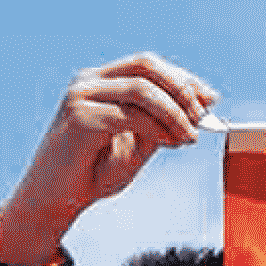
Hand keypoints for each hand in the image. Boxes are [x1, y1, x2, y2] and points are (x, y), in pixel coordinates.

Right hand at [0, 51, 214, 265]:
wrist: (55, 201)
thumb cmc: (91, 173)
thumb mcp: (137, 144)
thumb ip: (161, 124)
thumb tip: (197, 108)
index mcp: (101, 81)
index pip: (148, 65)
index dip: (183, 78)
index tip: (210, 98)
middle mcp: (89, 81)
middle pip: (146, 65)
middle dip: (182, 88)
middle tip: (202, 116)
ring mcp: (81, 96)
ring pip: (142, 88)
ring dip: (174, 112)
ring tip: (189, 136)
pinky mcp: (79, 117)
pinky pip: (130, 114)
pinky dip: (158, 127)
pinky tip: (170, 142)